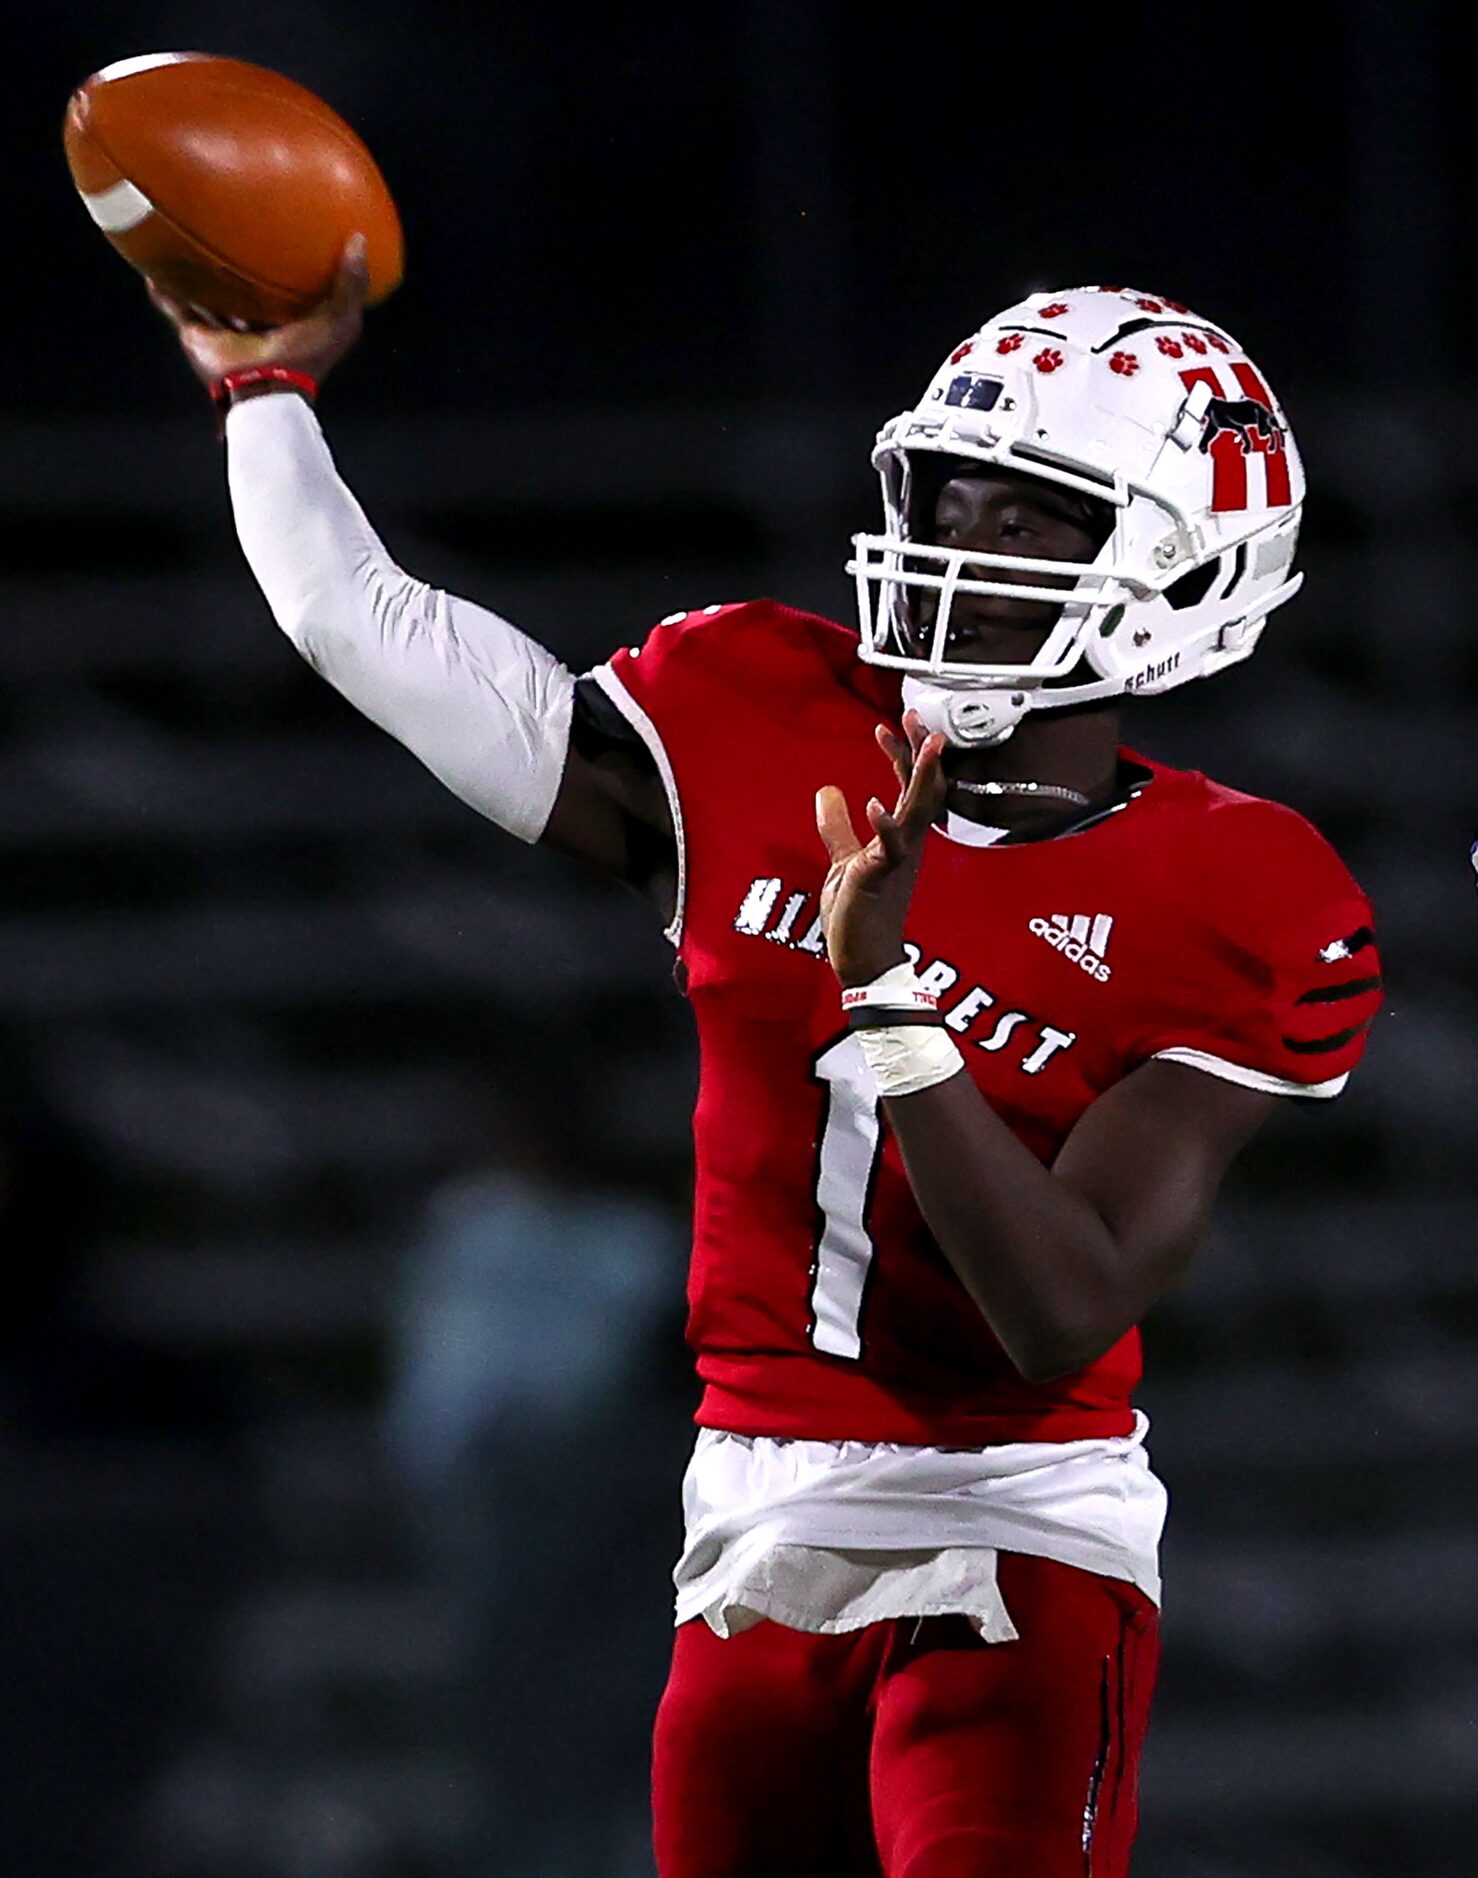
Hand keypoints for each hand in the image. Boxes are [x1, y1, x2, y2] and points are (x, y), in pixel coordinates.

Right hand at [148, 234, 369, 390]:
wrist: (266, 386)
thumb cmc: (307, 357)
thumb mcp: (341, 320)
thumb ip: (351, 283)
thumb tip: (359, 239)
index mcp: (285, 322)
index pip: (282, 289)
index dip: (280, 267)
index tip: (278, 236)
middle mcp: (253, 326)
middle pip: (240, 291)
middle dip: (234, 267)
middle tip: (226, 230)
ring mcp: (224, 332)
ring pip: (204, 296)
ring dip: (192, 274)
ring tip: (180, 240)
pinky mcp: (199, 338)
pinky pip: (175, 308)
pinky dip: (163, 291)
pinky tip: (151, 266)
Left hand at [815, 710, 947, 987]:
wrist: (866, 961)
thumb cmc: (861, 915)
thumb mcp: (847, 861)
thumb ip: (838, 827)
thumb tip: (828, 791)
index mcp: (902, 838)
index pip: (909, 787)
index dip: (903, 754)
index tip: (892, 723)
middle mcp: (908, 845)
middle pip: (923, 789)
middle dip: (920, 752)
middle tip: (915, 714)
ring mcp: (898, 860)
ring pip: (918, 811)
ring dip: (919, 777)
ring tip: (923, 745)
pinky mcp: (881, 879)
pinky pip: (890, 849)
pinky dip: (884, 826)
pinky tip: (873, 804)